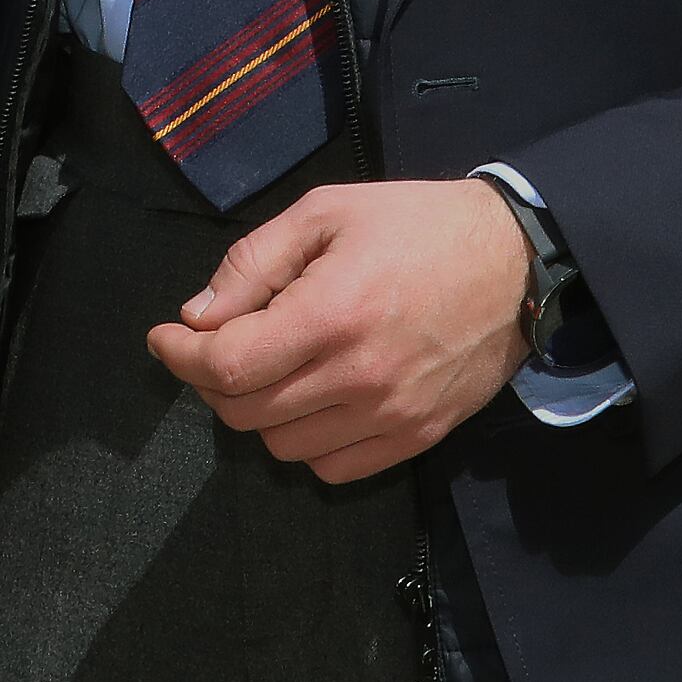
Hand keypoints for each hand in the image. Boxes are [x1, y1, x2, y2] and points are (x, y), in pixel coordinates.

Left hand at [141, 176, 532, 483]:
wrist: (515, 262)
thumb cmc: (415, 226)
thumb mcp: (326, 212)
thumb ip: (254, 263)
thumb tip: (199, 316)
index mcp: (331, 313)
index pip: (227, 364)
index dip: (180, 356)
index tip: (165, 337)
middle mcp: (357, 377)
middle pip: (245, 412)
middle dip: (210, 380)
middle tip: (216, 346)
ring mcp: (390, 415)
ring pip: (282, 447)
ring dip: (257, 412)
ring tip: (268, 369)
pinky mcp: (417, 438)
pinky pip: (333, 468)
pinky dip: (306, 442)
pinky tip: (311, 400)